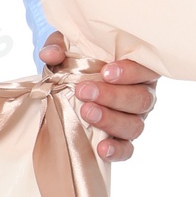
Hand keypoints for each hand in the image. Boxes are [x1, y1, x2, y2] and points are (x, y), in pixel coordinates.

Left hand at [39, 32, 156, 162]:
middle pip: (141, 99)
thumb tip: (50, 55)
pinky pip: (127, 149)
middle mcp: (142, 94)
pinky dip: (116, 150)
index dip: (130, 71)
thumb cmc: (80, 59)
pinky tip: (101, 148)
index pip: (145, 69)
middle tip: (83, 91)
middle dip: (112, 96)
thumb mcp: (68, 47)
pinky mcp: (123, 140)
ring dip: (110, 120)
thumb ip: (60, 45)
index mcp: (138, 68)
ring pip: (135, 125)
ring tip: (86, 113)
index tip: (105, 72)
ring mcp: (135, 119)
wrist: (70, 85)